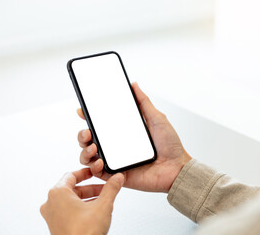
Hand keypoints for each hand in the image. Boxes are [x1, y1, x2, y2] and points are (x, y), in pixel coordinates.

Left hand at [40, 168, 123, 234]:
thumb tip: (117, 178)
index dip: (86, 173)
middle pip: (72, 187)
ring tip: (102, 200)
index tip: (95, 173)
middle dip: (90, 187)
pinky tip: (94, 211)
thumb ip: (111, 188)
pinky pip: (68, 210)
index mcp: (57, 193)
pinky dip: (81, 207)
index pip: (72, 175)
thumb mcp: (103, 205)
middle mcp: (51, 203)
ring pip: (70, 200)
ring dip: (87, 198)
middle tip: (103, 188)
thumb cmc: (83, 233)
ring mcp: (52, 215)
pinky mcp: (56, 225)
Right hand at [77, 82, 191, 192]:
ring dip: (84, 150)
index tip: (82, 110)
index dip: (88, 117)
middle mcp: (116, 146)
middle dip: (82, 134)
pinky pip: (98, 172)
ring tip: (93, 146)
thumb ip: (144, 102)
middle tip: (88, 131)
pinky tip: (100, 160)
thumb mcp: (157, 119)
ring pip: (88, 156)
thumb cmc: (170, 145)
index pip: (101, 124)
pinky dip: (94, 166)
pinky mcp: (117, 175)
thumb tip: (133, 84)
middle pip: (89, 139)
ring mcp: (115, 161)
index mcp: (123, 132)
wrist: (177, 167)